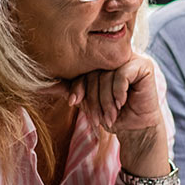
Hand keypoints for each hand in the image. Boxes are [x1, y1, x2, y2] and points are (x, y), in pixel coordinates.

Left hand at [69, 53, 169, 176]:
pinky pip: (123, 74)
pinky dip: (119, 91)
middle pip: (95, 73)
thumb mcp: (88, 102)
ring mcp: (131, 59)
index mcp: (101, 62)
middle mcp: (115, 57)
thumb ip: (70, 90)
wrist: (136, 127)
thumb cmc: (112, 114)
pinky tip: (121, 103)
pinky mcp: (143, 66)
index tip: (73, 102)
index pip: (83, 70)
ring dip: (107, 101)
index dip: (77, 86)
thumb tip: (41, 86)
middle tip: (97, 118)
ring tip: (110, 116)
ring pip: (108, 76)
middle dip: (94, 99)